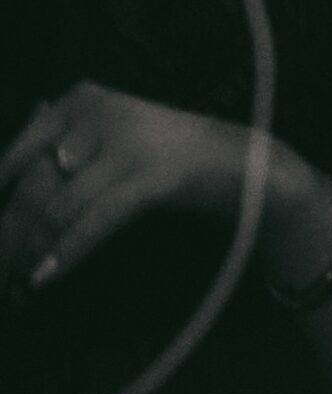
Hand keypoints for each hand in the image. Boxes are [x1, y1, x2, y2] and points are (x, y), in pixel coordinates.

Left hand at [0, 81, 325, 297]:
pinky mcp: (154, 175)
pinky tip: (43, 279)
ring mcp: (129, 142)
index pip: (18, 157)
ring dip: (29, 257)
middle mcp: (100, 111)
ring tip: (15, 293)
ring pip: (58, 208)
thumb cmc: (166, 156)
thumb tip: (25, 126)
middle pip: (33, 188)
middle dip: (9, 239)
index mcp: (81, 99)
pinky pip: (96, 219)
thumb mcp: (109, 135)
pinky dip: (65, 253)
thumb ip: (63, 135)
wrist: (245, 164)